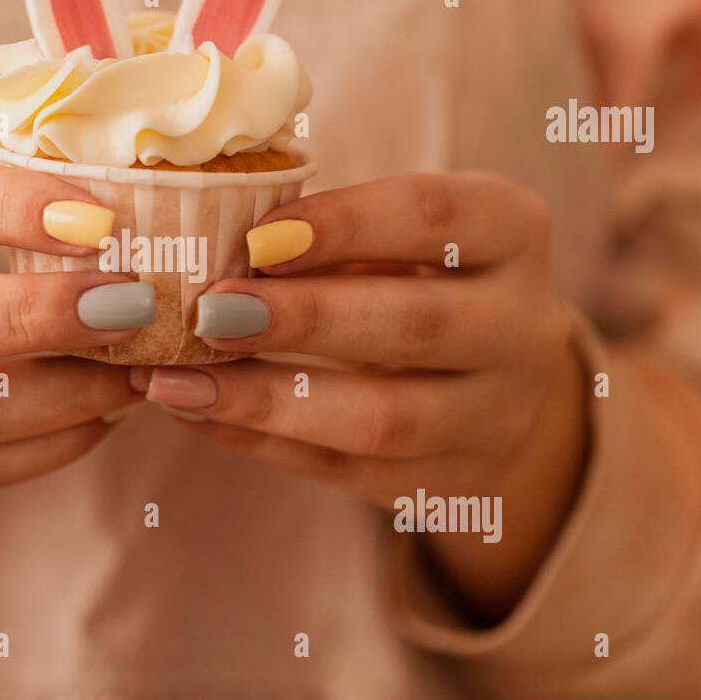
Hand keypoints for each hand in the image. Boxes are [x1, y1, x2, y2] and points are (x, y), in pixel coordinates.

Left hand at [141, 172, 588, 617]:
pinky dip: (262, 442)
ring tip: (177, 381)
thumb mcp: (400, 234)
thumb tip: (208, 238)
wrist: (493, 381)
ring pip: (385, 419)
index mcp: (512, 231)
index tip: (257, 236)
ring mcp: (496, 416)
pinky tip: (197, 414)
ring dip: (268, 399)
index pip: (436, 215)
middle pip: (415, 324)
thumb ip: (328, 232)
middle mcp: (523, 326)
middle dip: (303, 318)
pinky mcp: (452, 484)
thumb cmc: (419, 276)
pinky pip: (348, 470)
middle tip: (209, 313)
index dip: (345, 223)